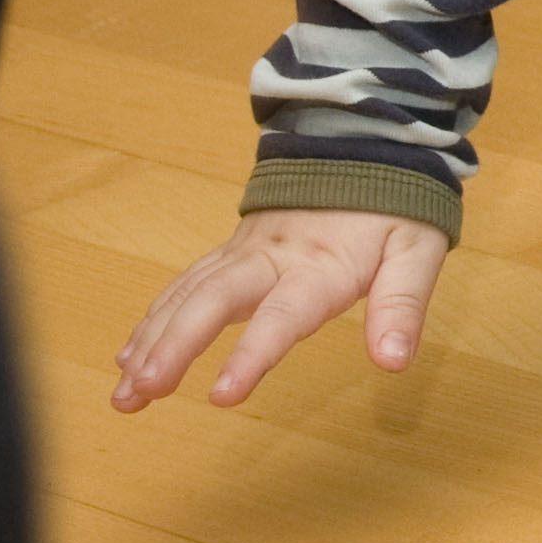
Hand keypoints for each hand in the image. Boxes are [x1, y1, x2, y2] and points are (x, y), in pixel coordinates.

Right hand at [114, 206, 450, 411]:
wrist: (363, 146)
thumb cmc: (393, 208)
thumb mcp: (417, 252)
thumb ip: (402, 306)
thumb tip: (393, 361)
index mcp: (319, 266)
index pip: (281, 317)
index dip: (251, 356)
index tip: (221, 396)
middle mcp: (270, 258)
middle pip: (211, 300)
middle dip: (173, 347)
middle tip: (141, 392)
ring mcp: (243, 252)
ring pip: (186, 295)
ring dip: (151, 342)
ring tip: (123, 393)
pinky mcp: (230, 252)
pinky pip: (182, 285)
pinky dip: (153, 320)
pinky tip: (128, 356)